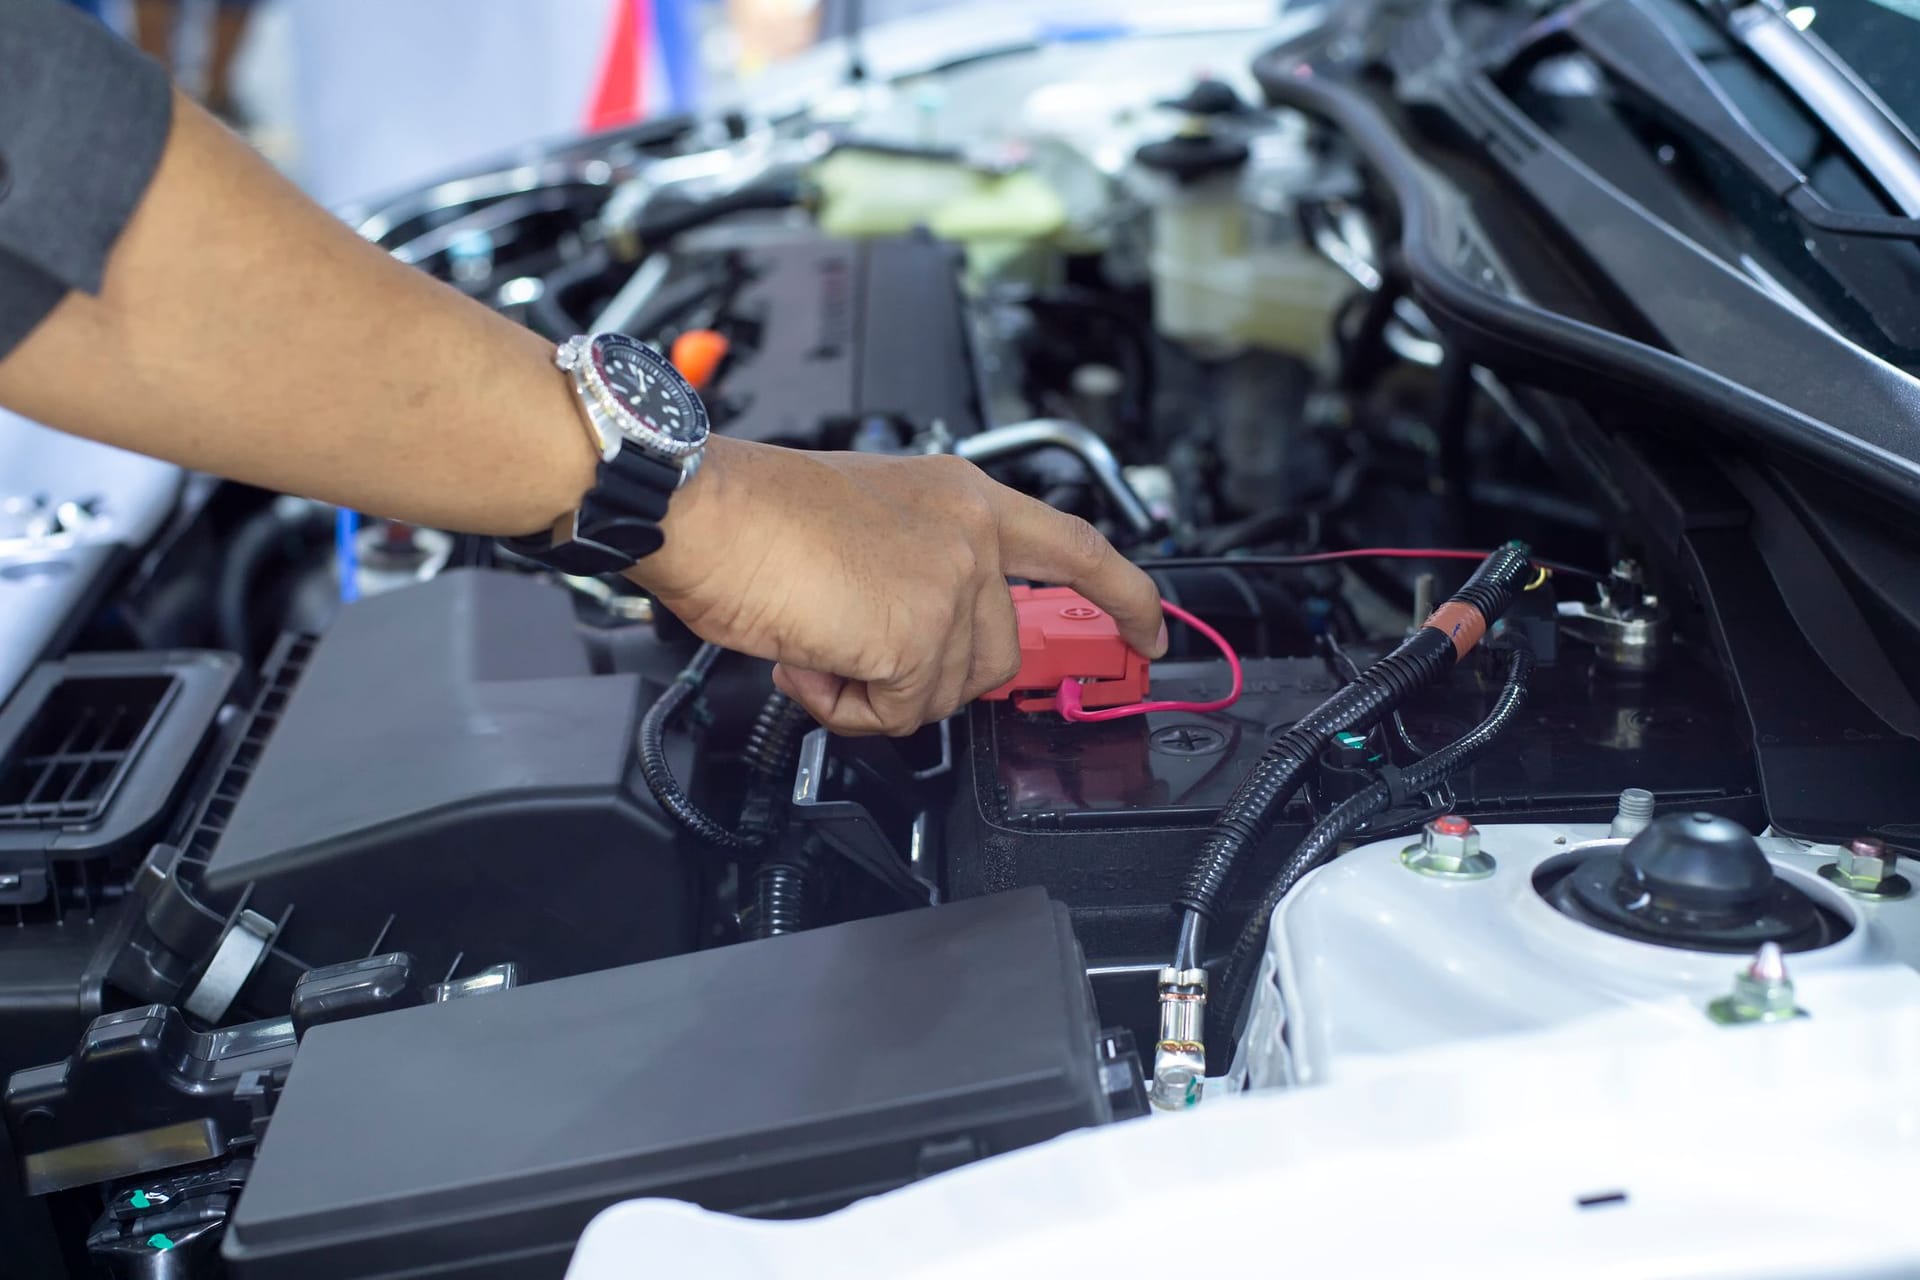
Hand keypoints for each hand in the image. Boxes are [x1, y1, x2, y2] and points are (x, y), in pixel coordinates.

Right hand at [629, 436, 1165, 735]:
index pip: (1077, 549)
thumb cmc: (756, 514)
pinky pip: (899, 715)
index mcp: (963, 497)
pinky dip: (847, 707)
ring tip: (818, 642)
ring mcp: (952, 584)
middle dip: (930, 678)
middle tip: (858, 655)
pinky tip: (810, 657)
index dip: (1124, 598)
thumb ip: (923, 572)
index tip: (1148, 633)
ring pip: (946, 694)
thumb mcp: (870, 526)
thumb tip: (923, 643)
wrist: (702, 508)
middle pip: (997, 657)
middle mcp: (971, 534)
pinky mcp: (919, 634)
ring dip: (876, 692)